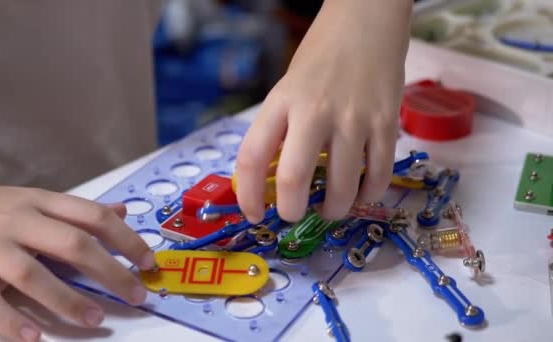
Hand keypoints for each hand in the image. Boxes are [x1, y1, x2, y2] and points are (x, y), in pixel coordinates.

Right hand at [0, 185, 153, 341]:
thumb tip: (122, 211)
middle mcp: (19, 220)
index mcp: (41, 201)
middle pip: (73, 244)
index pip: (94, 216)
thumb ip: (77, 210)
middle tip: (136, 296)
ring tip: (94, 319)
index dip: (126, 239)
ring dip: (68, 300)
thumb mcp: (34, 200)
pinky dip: (10, 321)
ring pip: (34, 274)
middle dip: (110, 272)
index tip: (148, 262)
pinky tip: (33, 338)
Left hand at [236, 0, 411, 222]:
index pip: (252, 157)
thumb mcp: (287, 88)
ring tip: (331, 210)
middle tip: (295, 215)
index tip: (255, 214)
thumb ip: (280, 129)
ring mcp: (353, 118)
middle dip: (291, 212)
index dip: (249, 196)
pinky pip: (378, 174)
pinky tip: (363, 194)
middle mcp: (314, 111)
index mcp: (281, 102)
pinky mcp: (386, 122)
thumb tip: (272, 180)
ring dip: (334, 210)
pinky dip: (369, 194)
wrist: (367, 20)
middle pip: (293, 179)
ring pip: (343, 186)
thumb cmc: (321, 55)